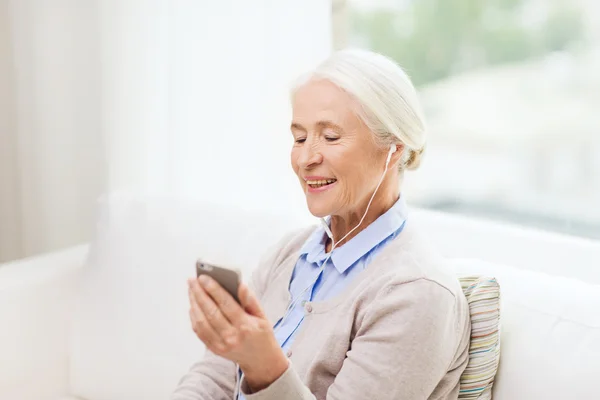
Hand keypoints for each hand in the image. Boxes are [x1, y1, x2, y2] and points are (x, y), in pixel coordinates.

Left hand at [188, 276, 288, 391]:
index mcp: (246, 326)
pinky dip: (194, 317)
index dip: (213, 290)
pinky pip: (199, 331)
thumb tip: (240, 285)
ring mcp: (221, 345)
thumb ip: (251, 300)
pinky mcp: (214, 349)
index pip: (226, 304)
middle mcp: (232, 337)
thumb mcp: (262, 316)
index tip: (204, 278)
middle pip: (210, 312)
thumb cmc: (262, 334)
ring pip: (201, 322)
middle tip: (193, 280)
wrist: (261, 360)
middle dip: (199, 294)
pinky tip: (193, 305)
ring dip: (194, 304)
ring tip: (192, 290)